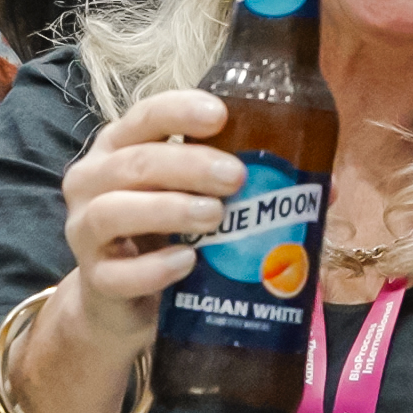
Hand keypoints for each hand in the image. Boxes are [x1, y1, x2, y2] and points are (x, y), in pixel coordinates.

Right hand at [55, 87, 245, 343]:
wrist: (124, 301)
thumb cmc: (164, 233)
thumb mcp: (195, 196)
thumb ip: (245, 185)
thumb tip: (326, 187)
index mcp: (121, 147)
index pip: (144, 116)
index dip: (179, 110)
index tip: (221, 115)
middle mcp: (94, 182)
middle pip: (135, 163)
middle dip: (189, 165)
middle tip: (237, 177)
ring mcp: (85, 231)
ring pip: (114, 212)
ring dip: (169, 210)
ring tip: (215, 216)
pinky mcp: (94, 279)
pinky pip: (117, 273)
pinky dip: (154, 268)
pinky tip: (186, 264)